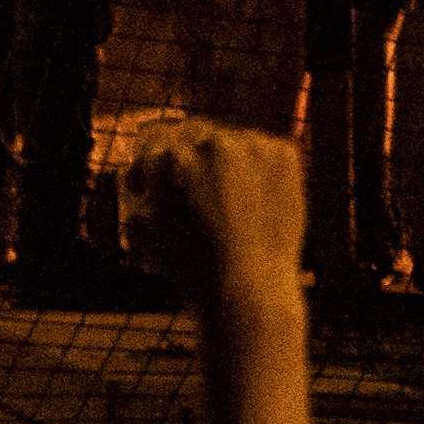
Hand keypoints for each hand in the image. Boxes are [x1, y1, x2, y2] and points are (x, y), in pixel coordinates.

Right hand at [123, 120, 303, 307]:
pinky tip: (254, 202)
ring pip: (229, 141)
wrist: (248, 289)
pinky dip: (257, 168)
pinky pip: (264, 150)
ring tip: (224, 204)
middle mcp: (213, 142)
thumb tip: (140, 174)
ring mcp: (254, 145)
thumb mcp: (143, 228)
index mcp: (172, 157)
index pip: (153, 142)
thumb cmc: (189, 268)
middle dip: (182, 160)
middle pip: (191, 134)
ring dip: (221, 164)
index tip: (146, 189)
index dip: (146, 168)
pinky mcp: (284, 154)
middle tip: (187, 190)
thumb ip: (138, 192)